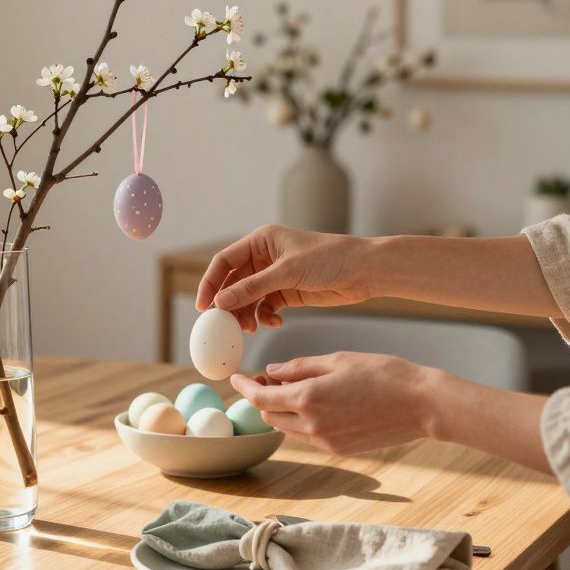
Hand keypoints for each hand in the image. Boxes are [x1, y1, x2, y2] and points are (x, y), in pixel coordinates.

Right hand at [195, 225, 376, 332]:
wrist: (365, 270)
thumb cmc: (330, 259)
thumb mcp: (287, 272)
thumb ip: (252, 288)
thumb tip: (221, 302)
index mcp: (261, 241)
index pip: (224, 261)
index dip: (211, 283)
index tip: (204, 306)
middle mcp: (264, 257)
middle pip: (234, 283)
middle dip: (229, 304)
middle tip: (226, 325)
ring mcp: (275, 276)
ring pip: (248, 298)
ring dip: (247, 314)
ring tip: (252, 328)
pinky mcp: (288, 292)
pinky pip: (265, 307)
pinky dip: (265, 317)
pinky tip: (274, 323)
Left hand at [230, 352, 441, 454]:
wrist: (423, 405)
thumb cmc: (384, 374)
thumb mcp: (337, 360)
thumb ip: (299, 367)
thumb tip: (272, 371)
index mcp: (308, 399)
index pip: (260, 397)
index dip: (244, 386)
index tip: (235, 377)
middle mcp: (312, 425)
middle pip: (269, 415)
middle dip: (262, 397)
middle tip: (268, 378)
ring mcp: (325, 441)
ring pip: (286, 428)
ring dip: (281, 410)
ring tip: (291, 388)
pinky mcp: (339, 450)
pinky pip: (306, 437)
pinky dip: (300, 421)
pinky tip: (312, 404)